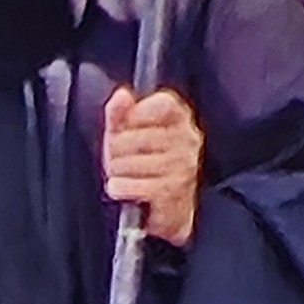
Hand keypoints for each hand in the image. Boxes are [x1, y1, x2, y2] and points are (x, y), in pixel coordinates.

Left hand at [103, 85, 203, 248]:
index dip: (138, 113)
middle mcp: (188, 139)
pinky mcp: (174, 191)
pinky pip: (136, 185)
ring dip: (116, 169)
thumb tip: (122, 96)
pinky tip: (120, 186)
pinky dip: (121, 187)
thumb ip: (119, 112)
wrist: (167, 207)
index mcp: (179, 117)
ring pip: (132, 161)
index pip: (164, 103)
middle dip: (115, 148)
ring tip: (119, 172)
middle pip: (137, 135)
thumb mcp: (126, 132)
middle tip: (115, 155)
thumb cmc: (145, 163)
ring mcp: (184, 165)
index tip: (125, 124)